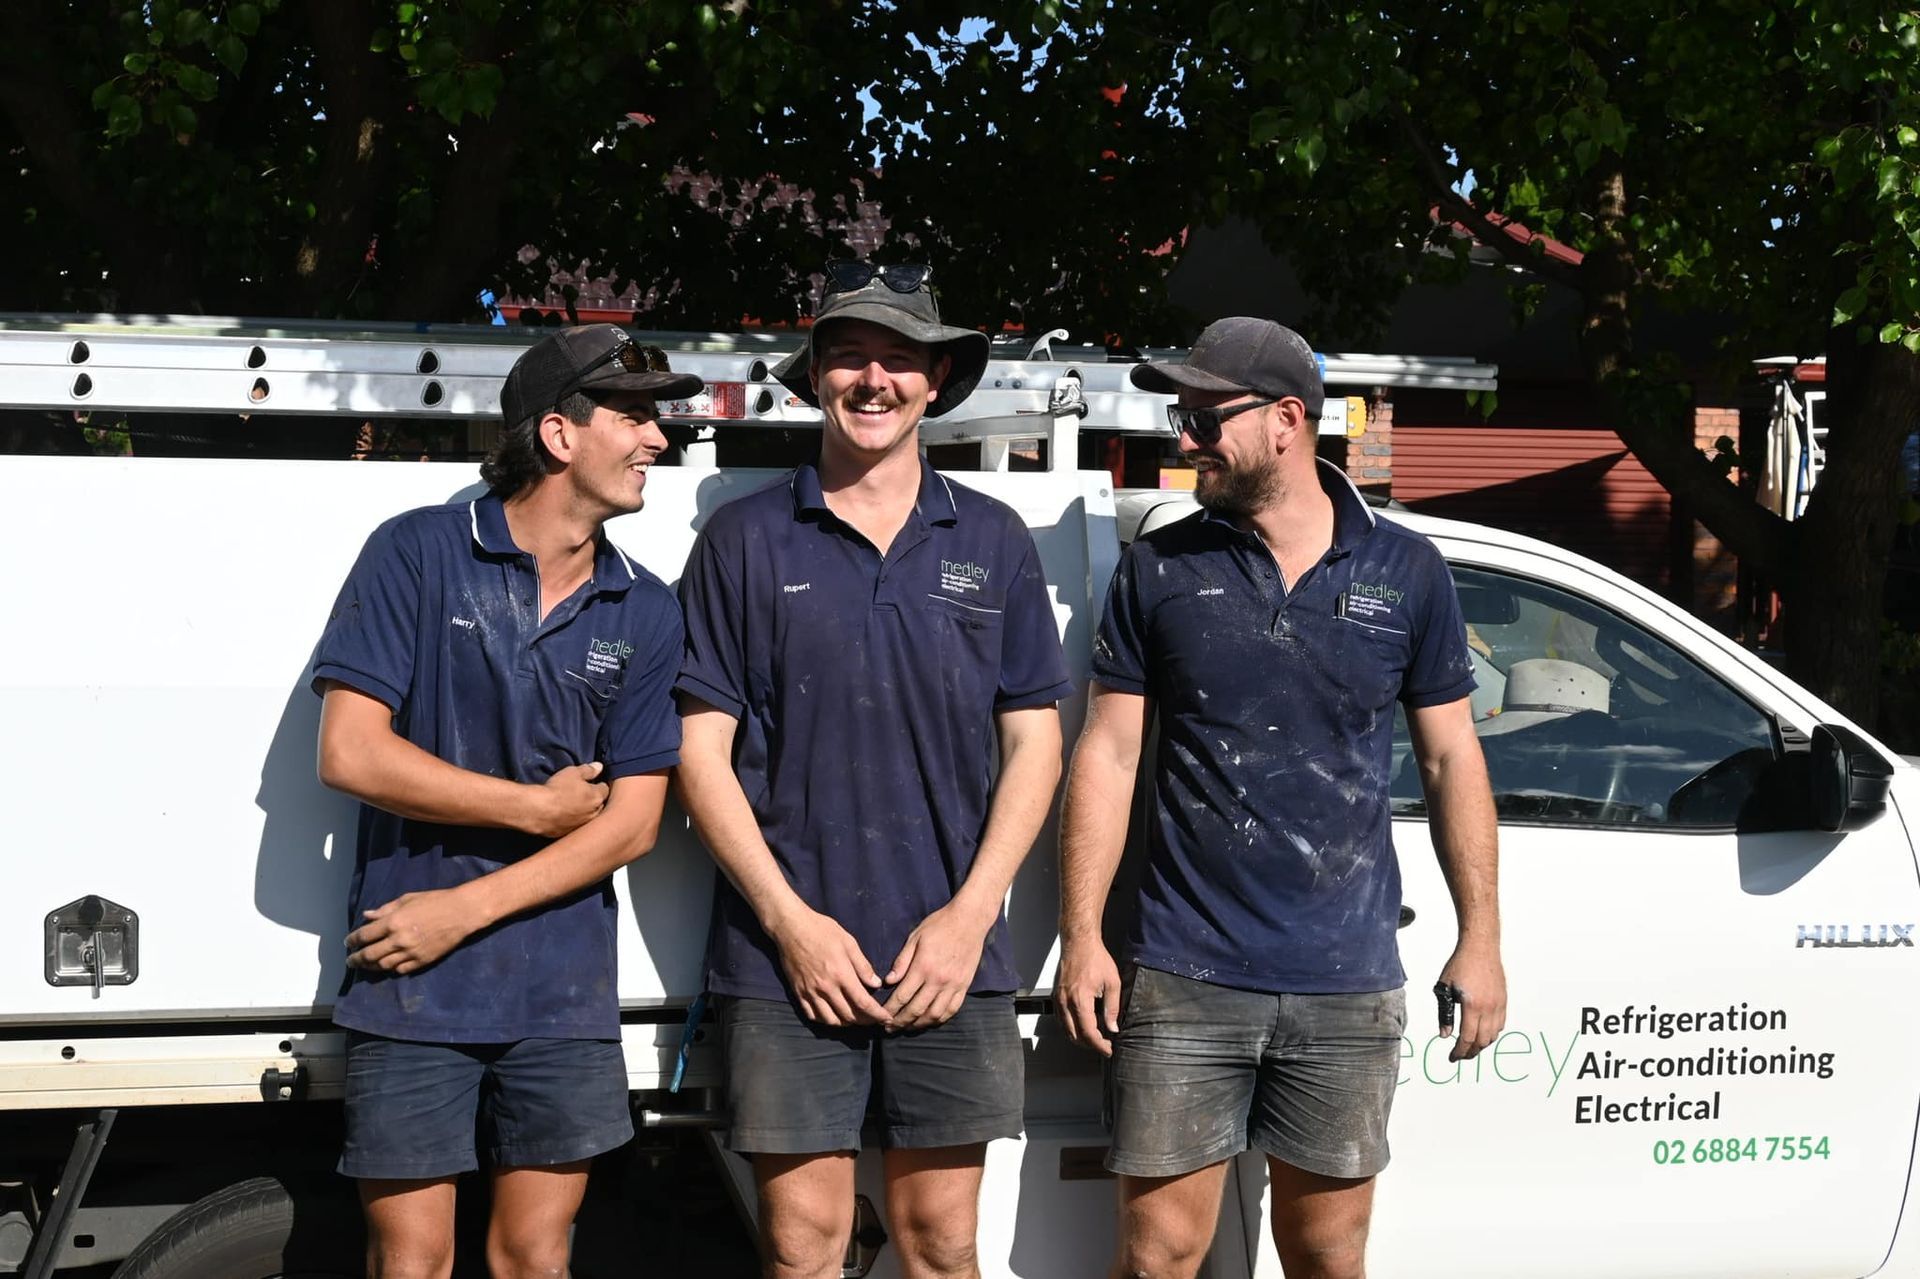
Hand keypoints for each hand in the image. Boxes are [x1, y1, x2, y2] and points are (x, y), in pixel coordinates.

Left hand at [346, 887, 481, 973]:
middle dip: (356, 959)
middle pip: (370, 955)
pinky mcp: (422, 961)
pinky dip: (391, 969)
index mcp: (393, 922)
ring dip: (371, 967)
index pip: (364, 935)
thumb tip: (367, 916)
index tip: (348, 943)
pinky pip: (401, 970)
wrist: (461, 913)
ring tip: (365, 965)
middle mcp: (399, 940)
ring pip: (383, 966)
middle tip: (350, 960)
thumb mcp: (407, 899)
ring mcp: (411, 953)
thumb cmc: (435, 901)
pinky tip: (387, 966)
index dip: (353, 940)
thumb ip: (385, 909)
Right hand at [522, 761, 608, 837]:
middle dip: (593, 799)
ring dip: (584, 812)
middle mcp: (593, 813)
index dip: (598, 784)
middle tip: (582, 793)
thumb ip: (588, 770)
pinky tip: (563, 816)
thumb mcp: (572, 772)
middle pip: (598, 804)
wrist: (539, 811)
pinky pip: (574, 826)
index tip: (593, 782)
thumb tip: (599, 767)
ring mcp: (582, 825)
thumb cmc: (557, 790)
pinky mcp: (569, 833)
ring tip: (573, 805)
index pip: (605, 789)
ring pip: (588, 817)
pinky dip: (572, 821)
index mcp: (597, 797)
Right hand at [770, 906, 891, 1026]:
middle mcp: (826, 988)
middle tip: (872, 1019)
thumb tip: (876, 984)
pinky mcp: (798, 993)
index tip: (886, 1019)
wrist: (791, 927)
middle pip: (848, 1015)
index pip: (863, 1003)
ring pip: (830, 1020)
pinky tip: (832, 1015)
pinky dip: (825, 1020)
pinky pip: (812, 1015)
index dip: (877, 1014)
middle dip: (864, 1021)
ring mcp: (810, 992)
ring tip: (853, 1018)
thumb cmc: (822, 930)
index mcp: (841, 974)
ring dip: (845, 1023)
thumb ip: (863, 966)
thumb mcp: (848, 942)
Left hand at [882, 903, 991, 1031]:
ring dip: (919, 1024)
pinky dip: (939, 1019)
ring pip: (934, 1014)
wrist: (969, 920)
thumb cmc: (939, 925)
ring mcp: (954, 985)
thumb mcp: (915, 937)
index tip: (881, 1016)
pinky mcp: (965, 986)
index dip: (890, 1010)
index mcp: (923, 967)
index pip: (902, 996)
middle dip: (901, 1021)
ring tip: (907, 1027)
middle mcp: (938, 980)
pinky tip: (930, 1021)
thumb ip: (901, 961)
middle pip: (916, 1009)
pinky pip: (952, 1009)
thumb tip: (888, 981)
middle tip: (890, 1028)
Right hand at [1056, 936, 1122, 1056]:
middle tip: (1103, 1045)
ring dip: (1079, 1038)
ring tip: (1095, 1039)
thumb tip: (1113, 1027)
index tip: (1108, 1049)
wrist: (1079, 943)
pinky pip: (1061, 1019)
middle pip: (1074, 1035)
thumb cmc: (1095, 958)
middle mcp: (1065, 1002)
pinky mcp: (1056, 996)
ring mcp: (1058, 999)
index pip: (1088, 1033)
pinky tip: (1082, 1026)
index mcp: (1080, 1000)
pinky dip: (1071, 1028)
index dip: (1099, 1045)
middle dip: (1089, 1045)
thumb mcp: (1112, 982)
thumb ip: (1112, 1008)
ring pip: (1065, 1029)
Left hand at [1438, 940, 1505, 1060]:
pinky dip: (1491, 1034)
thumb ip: (1444, 1014)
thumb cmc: (1460, 965)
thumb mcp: (1444, 988)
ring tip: (1469, 1047)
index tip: (1452, 1057)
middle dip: (1470, 1052)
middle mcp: (1489, 1008)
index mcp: (1472, 1006)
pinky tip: (1481, 1033)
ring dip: (1481, 1045)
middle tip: (1460, 1055)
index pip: (1467, 1038)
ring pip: (1493, 1035)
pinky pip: (1500, 1025)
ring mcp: (1499, 1005)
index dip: (1459, 1052)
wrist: (1480, 948)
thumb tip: (1444, 1035)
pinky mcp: (1504, 1000)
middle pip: (1482, 1041)